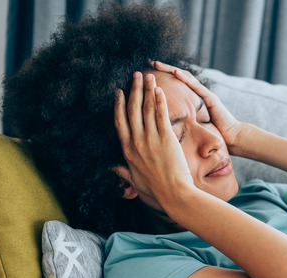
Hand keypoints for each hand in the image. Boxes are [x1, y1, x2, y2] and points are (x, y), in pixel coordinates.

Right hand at [113, 71, 194, 212]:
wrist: (174, 194)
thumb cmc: (156, 190)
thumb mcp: (134, 181)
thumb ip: (122, 172)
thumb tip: (112, 168)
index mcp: (127, 150)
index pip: (119, 121)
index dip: (118, 105)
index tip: (118, 92)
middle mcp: (136, 142)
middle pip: (132, 110)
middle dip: (133, 89)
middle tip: (134, 75)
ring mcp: (150, 139)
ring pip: (146, 108)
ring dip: (146, 89)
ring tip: (147, 75)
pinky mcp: (166, 138)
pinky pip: (161, 115)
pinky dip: (159, 100)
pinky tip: (158, 89)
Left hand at [152, 61, 243, 151]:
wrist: (233, 139)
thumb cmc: (215, 136)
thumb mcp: (194, 129)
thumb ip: (183, 123)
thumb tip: (166, 127)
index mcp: (193, 102)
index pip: (176, 86)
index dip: (162, 80)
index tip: (147, 76)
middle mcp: (198, 95)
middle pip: (179, 77)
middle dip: (164, 69)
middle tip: (150, 63)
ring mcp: (206, 95)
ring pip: (186, 77)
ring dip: (172, 69)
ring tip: (158, 64)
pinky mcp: (211, 99)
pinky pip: (197, 86)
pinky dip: (186, 79)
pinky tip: (176, 72)